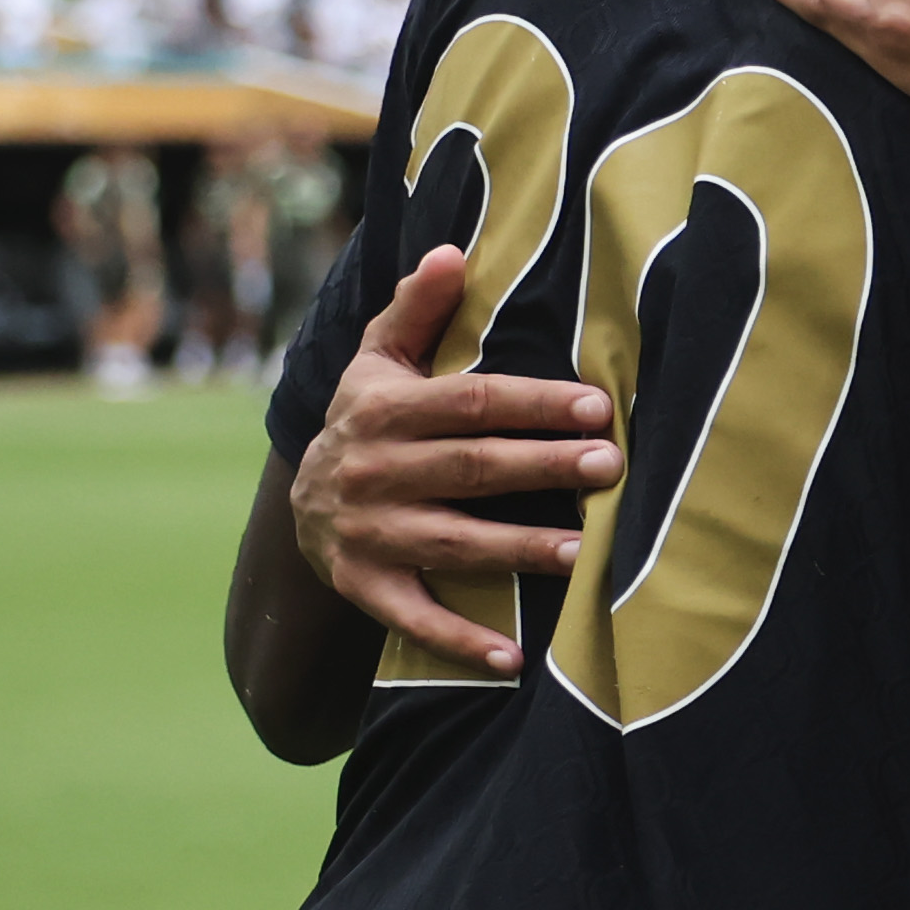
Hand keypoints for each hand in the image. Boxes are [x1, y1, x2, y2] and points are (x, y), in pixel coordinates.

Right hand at [293, 245, 621, 676]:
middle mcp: (374, 472)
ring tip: (582, 552)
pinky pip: (418, 617)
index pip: (471, 404)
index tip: (596, 405)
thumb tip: (450, 252)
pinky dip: (463, 640)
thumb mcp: (377, 360)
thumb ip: (415, 309)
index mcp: (385, 412)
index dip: (534, 404)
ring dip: (519, 550)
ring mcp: (370, 535)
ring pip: (454, 542)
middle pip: (472, 468)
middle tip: (610, 466)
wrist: (299, 505)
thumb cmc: (366, 420)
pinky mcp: (367, 587)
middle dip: (544, 467)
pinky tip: (514, 656)